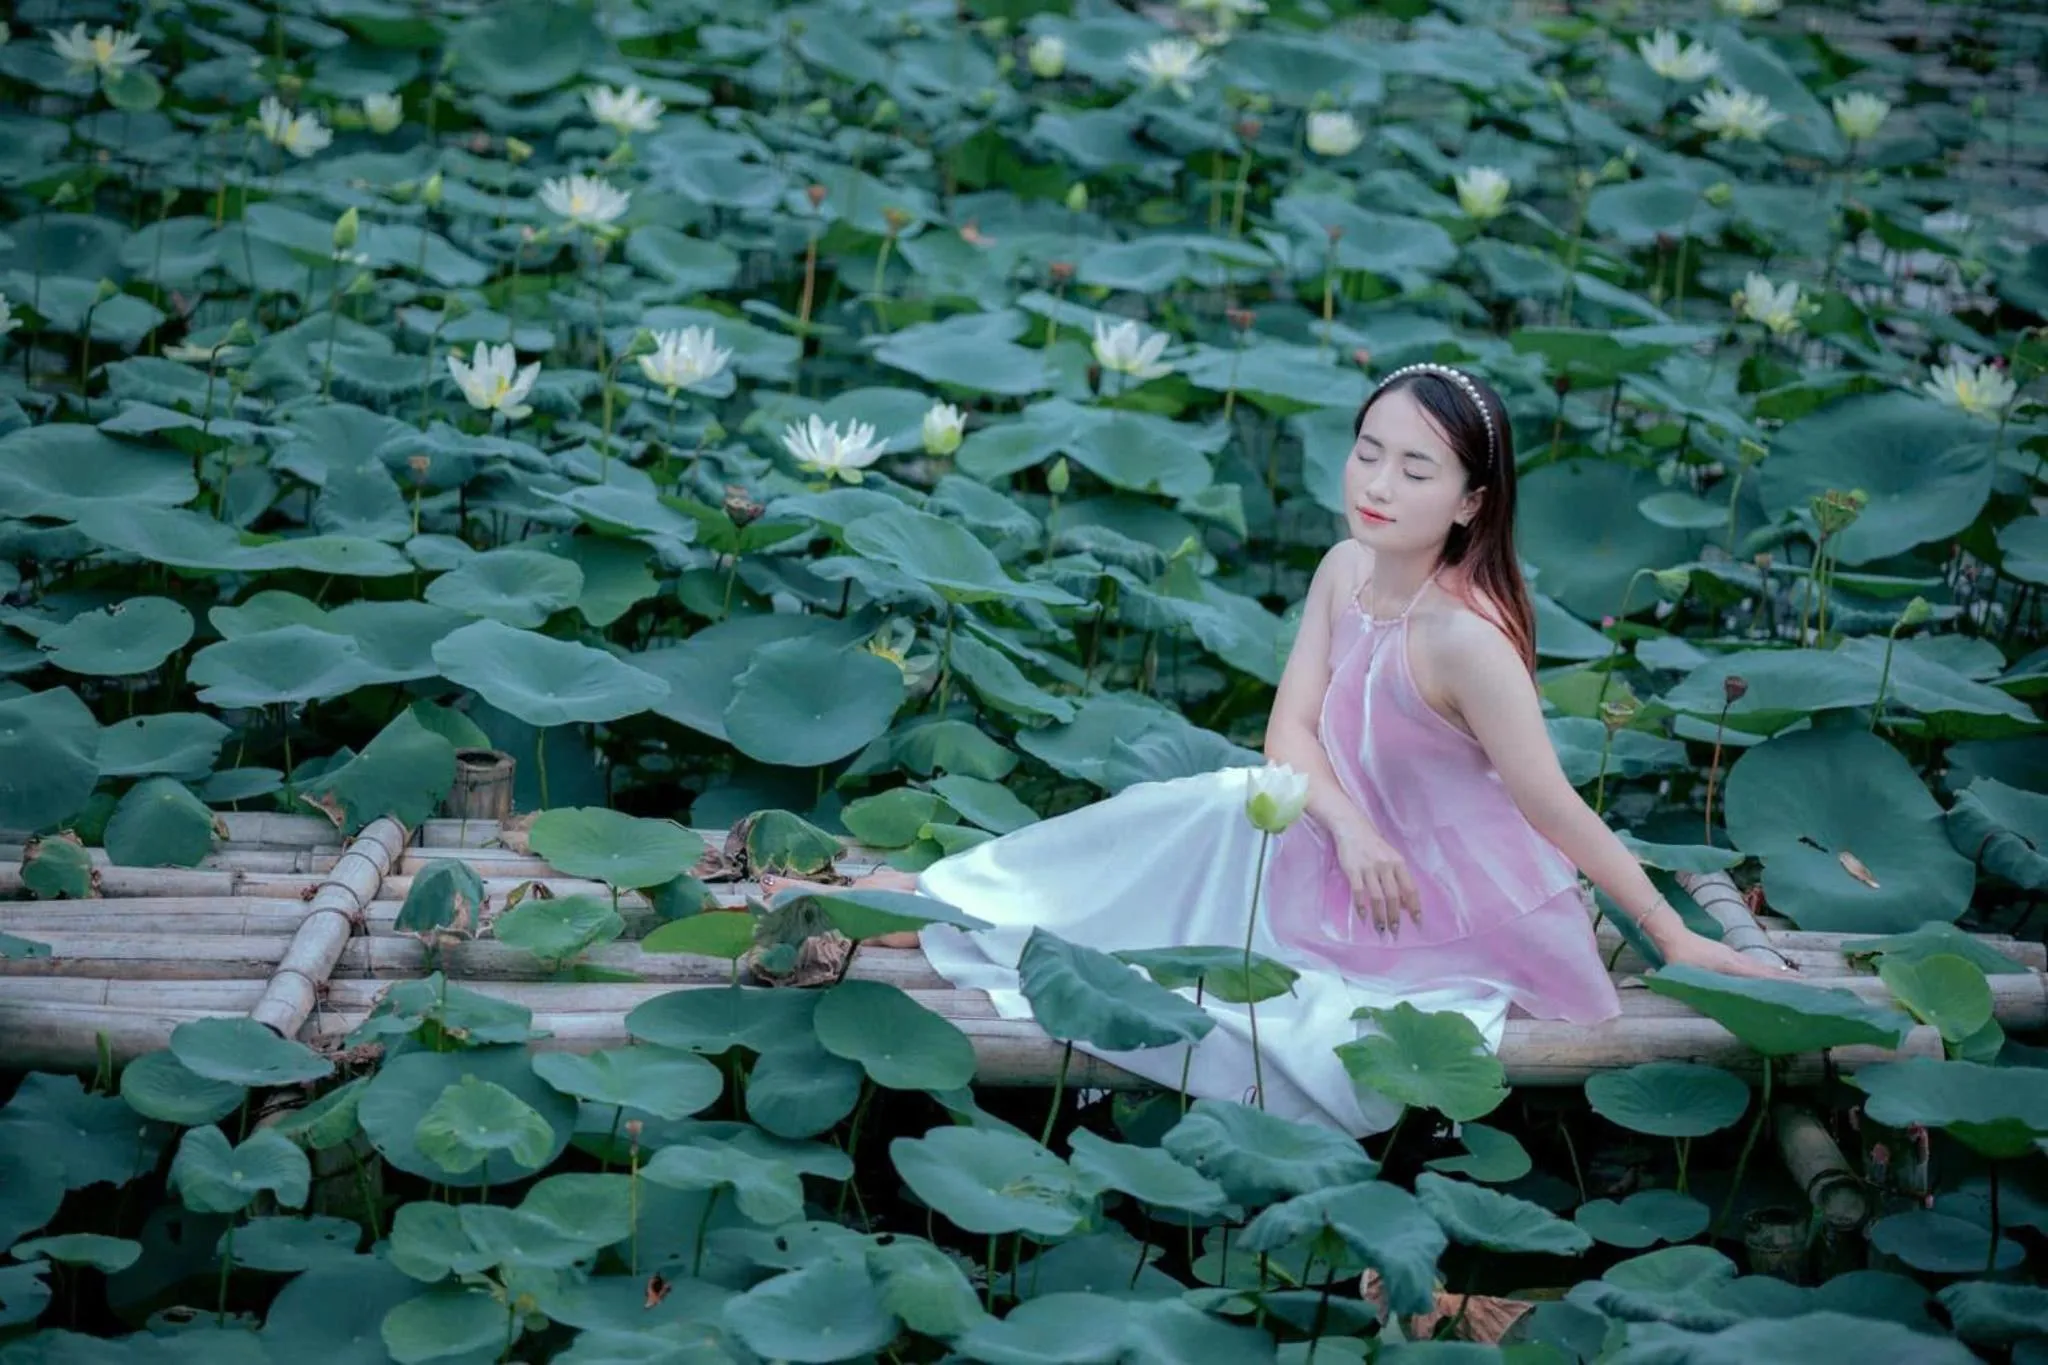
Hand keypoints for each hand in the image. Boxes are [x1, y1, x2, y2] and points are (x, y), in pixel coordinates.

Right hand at [1333, 820, 1420, 938]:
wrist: (1352, 827)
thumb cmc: (1374, 846)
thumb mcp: (1391, 858)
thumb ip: (1398, 880)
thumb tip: (1404, 905)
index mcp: (1399, 863)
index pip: (1410, 889)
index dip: (1415, 907)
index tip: (1418, 923)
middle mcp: (1386, 866)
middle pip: (1393, 896)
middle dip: (1395, 917)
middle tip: (1396, 932)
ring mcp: (1369, 868)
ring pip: (1377, 897)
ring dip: (1380, 916)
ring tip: (1381, 930)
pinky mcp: (1353, 870)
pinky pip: (1359, 892)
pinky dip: (1361, 907)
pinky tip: (1363, 918)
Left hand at [1657, 929, 1796, 979]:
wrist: (1673, 935)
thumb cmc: (1678, 957)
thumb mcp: (1686, 976)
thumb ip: (1697, 989)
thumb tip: (1705, 1003)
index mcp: (1730, 965)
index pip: (1760, 974)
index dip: (1779, 980)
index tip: (1799, 985)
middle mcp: (1737, 959)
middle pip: (1766, 970)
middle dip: (1787, 978)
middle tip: (1810, 986)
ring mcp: (1734, 956)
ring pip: (1761, 966)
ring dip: (1779, 974)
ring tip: (1799, 982)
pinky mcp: (1730, 956)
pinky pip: (1753, 965)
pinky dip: (1766, 970)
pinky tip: (1773, 975)